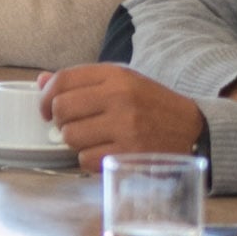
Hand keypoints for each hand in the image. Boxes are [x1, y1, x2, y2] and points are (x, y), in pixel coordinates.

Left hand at [41, 64, 203, 170]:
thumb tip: (41, 81)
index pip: (63, 80)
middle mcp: (119, 97)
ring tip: (94, 139)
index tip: (45, 108)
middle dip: (60, 121)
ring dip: (76, 142)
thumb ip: (83, 82)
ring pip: (70, 137)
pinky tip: (105, 152)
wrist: (195, 131)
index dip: (45, 96)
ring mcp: (124, 126)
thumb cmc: (153, 107)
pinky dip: (89, 160)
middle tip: (73, 125)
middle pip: (61, 110)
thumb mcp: (123, 83)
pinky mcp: (128, 153)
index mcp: (116, 75)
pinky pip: (85, 160)